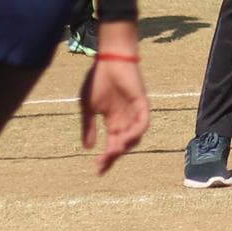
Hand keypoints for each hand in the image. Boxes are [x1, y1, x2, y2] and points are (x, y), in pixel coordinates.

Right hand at [79, 27, 150, 175]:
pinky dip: (136, 132)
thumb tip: (88, 148)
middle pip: (123, 144)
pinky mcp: (142, 103)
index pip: (112, 144)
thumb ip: (88, 127)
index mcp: (113, 120)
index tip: (98, 171)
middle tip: (102, 165)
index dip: (107, 158)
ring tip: (112, 152)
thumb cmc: (97, 79)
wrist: (108, 59)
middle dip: (114, 156)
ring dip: (125, 146)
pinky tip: (124, 139)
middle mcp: (126, 119)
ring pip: (135, 136)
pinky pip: (143, 122)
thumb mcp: (88, 108)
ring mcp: (134, 111)